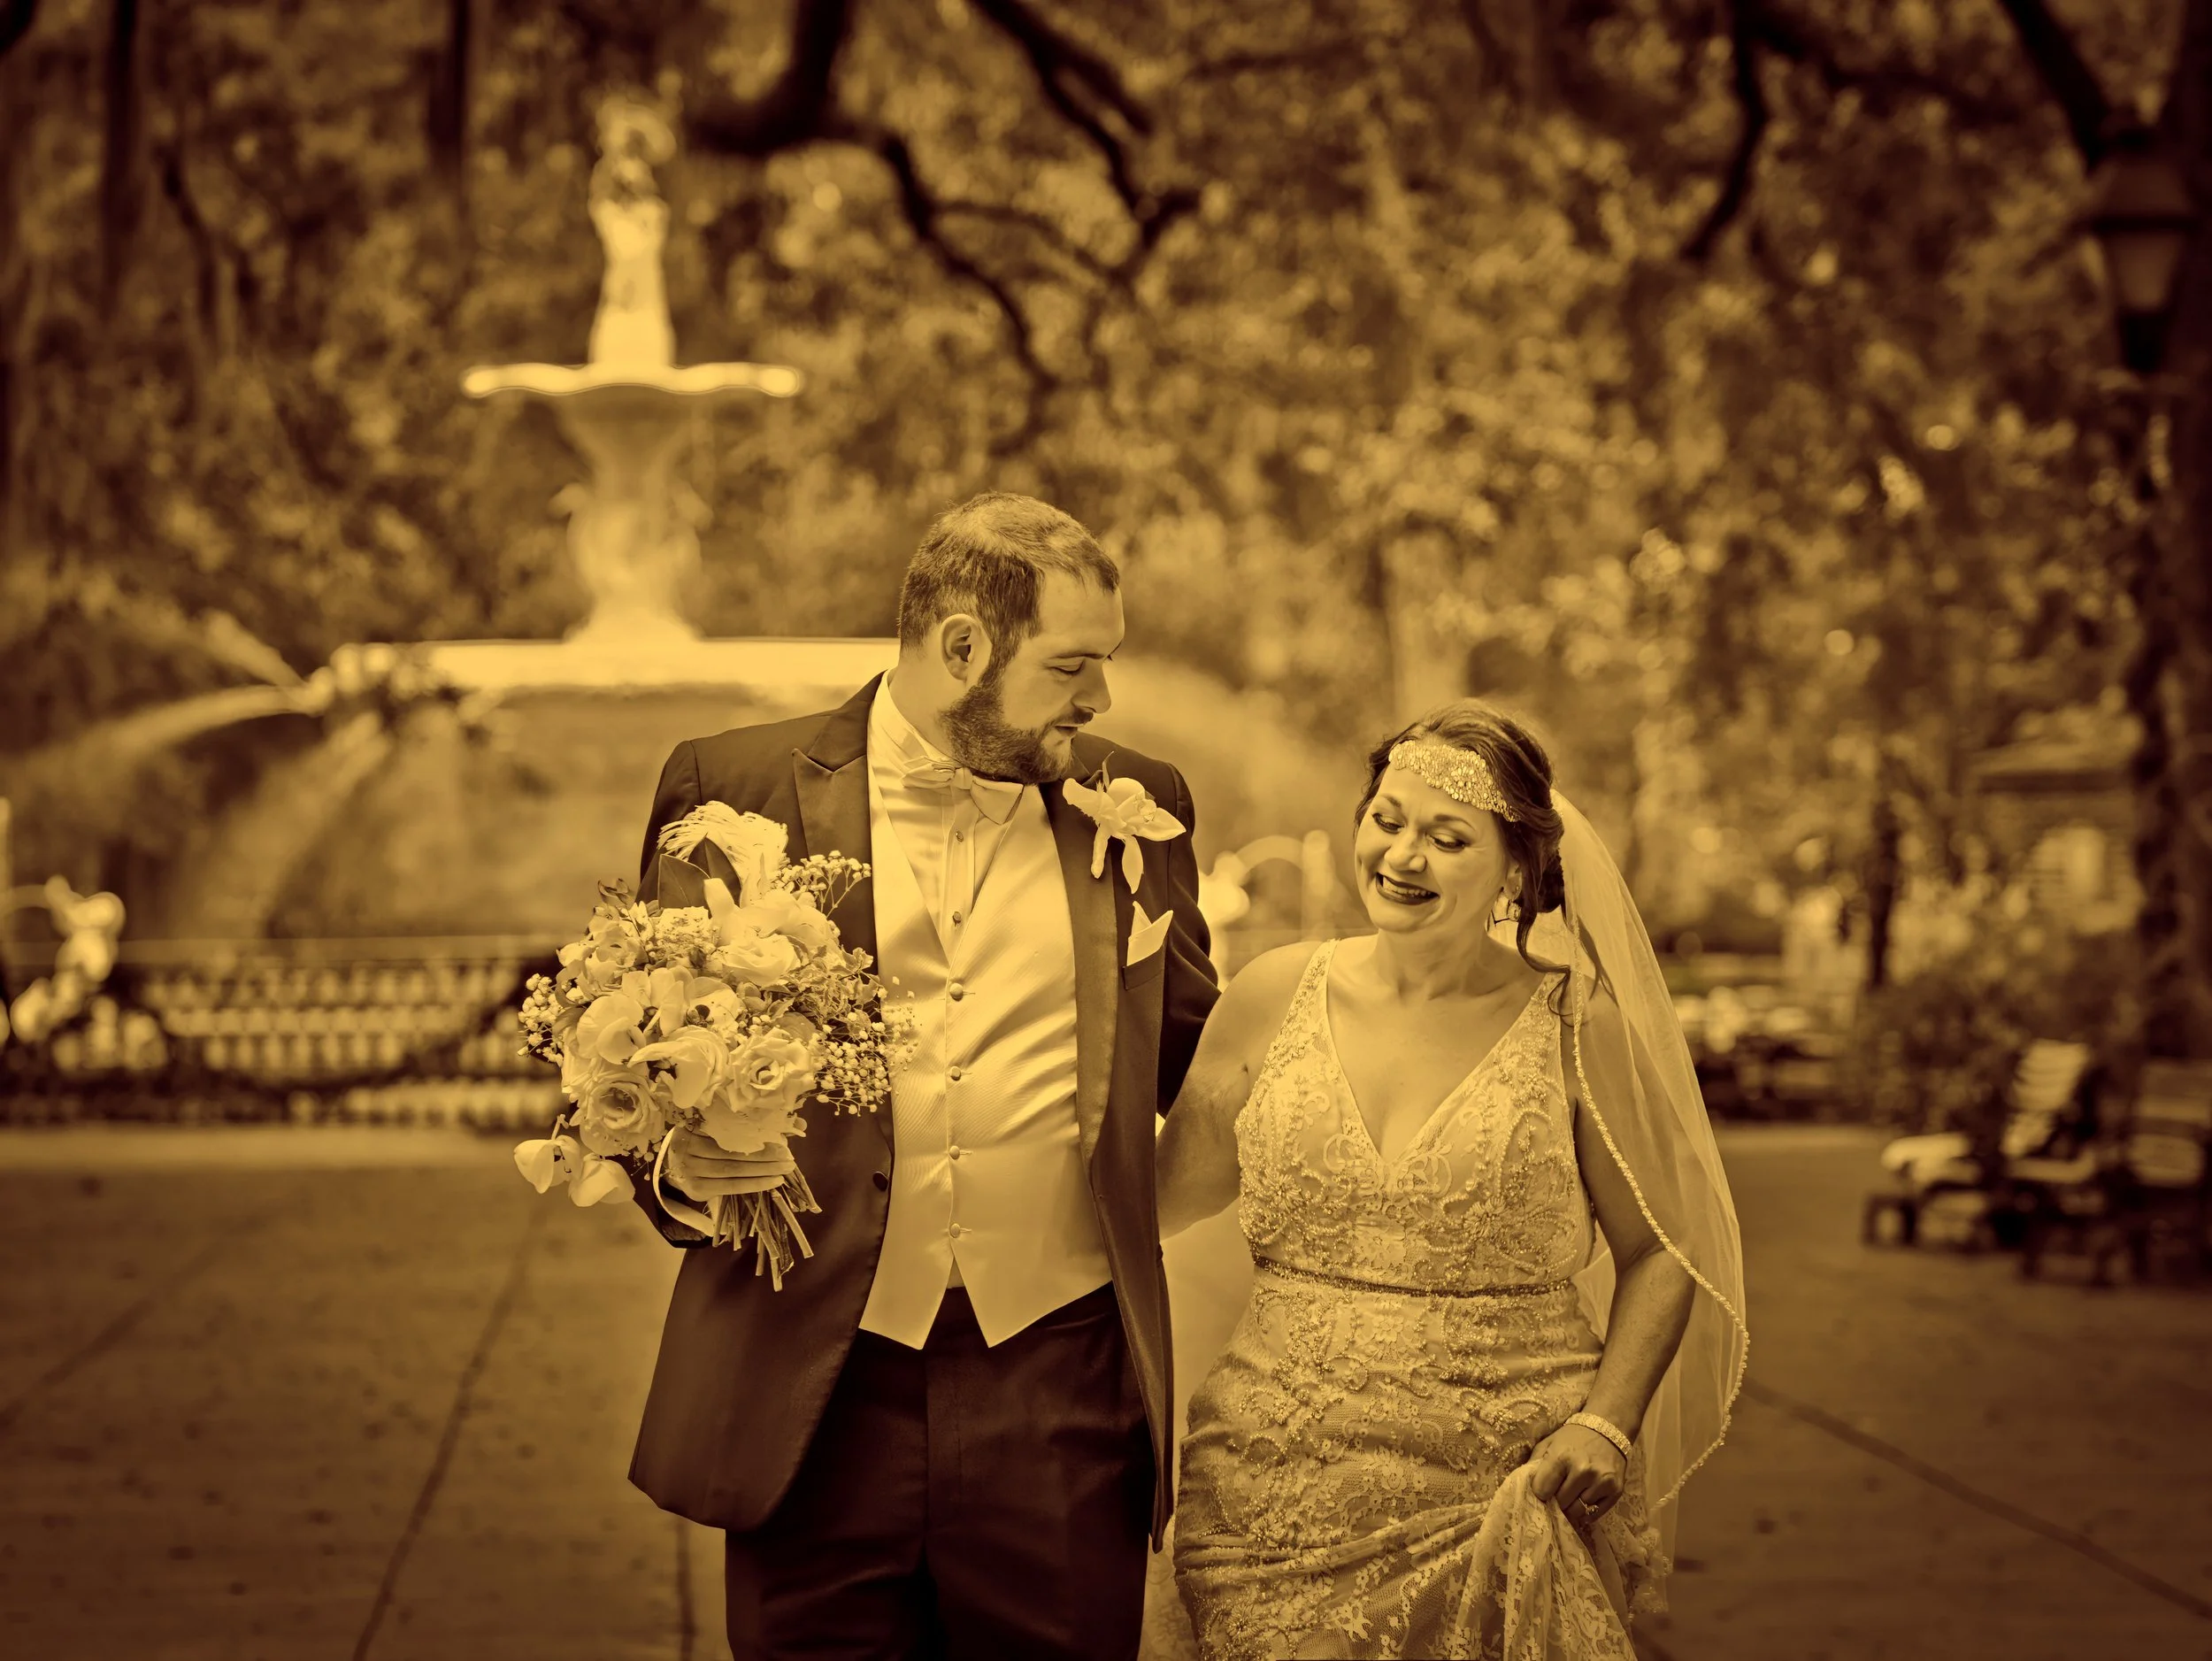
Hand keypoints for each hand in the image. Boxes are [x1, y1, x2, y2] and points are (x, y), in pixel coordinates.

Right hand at [664, 1127, 795, 1199]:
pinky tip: (772, 1182)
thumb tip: (796, 1122)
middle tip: (789, 1157)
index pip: (729, 1130)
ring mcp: (690, 1170)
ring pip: (733, 1170)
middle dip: (765, 1155)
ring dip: (763, 1171)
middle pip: (732, 1151)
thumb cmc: (701, 1141)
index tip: (782, 1137)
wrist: (672, 1165)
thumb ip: (744, 1123)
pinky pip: (729, 1187)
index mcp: (693, 1125)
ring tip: (785, 1169)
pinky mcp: (696, 1189)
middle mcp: (688, 1147)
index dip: (756, 1134)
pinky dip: (753, 1185)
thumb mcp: (714, 1127)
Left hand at [1526, 1422, 1627, 1530]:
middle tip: (1557, 1493)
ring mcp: (1601, 1482)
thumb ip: (1534, 1464)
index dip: (1540, 1492)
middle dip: (1556, 1501)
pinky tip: (1584, 1499)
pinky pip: (1594, 1514)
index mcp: (1561, 1457)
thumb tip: (1523, 1487)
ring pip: (1578, 1511)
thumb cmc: (1572, 1437)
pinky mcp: (1616, 1491)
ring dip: (1572, 1507)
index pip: (1542, 1491)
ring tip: (1571, 1495)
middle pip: (1561, 1504)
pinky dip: (1587, 1511)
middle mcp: (1583, 1471)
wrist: (1607, 1429)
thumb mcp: (1548, 1443)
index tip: (1543, 1489)